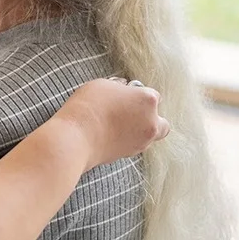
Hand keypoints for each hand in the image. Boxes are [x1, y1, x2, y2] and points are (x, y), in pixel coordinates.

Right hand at [52, 78, 168, 170]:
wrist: (76, 137)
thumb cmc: (88, 106)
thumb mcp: (103, 85)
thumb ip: (120, 87)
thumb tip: (123, 89)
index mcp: (148, 100)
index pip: (155, 96)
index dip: (139, 94)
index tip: (127, 95)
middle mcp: (151, 122)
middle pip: (162, 122)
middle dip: (151, 117)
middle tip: (131, 112)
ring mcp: (142, 141)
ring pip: (150, 136)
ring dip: (140, 130)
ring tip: (118, 124)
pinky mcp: (130, 154)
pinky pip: (135, 145)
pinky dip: (128, 140)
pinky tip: (111, 133)